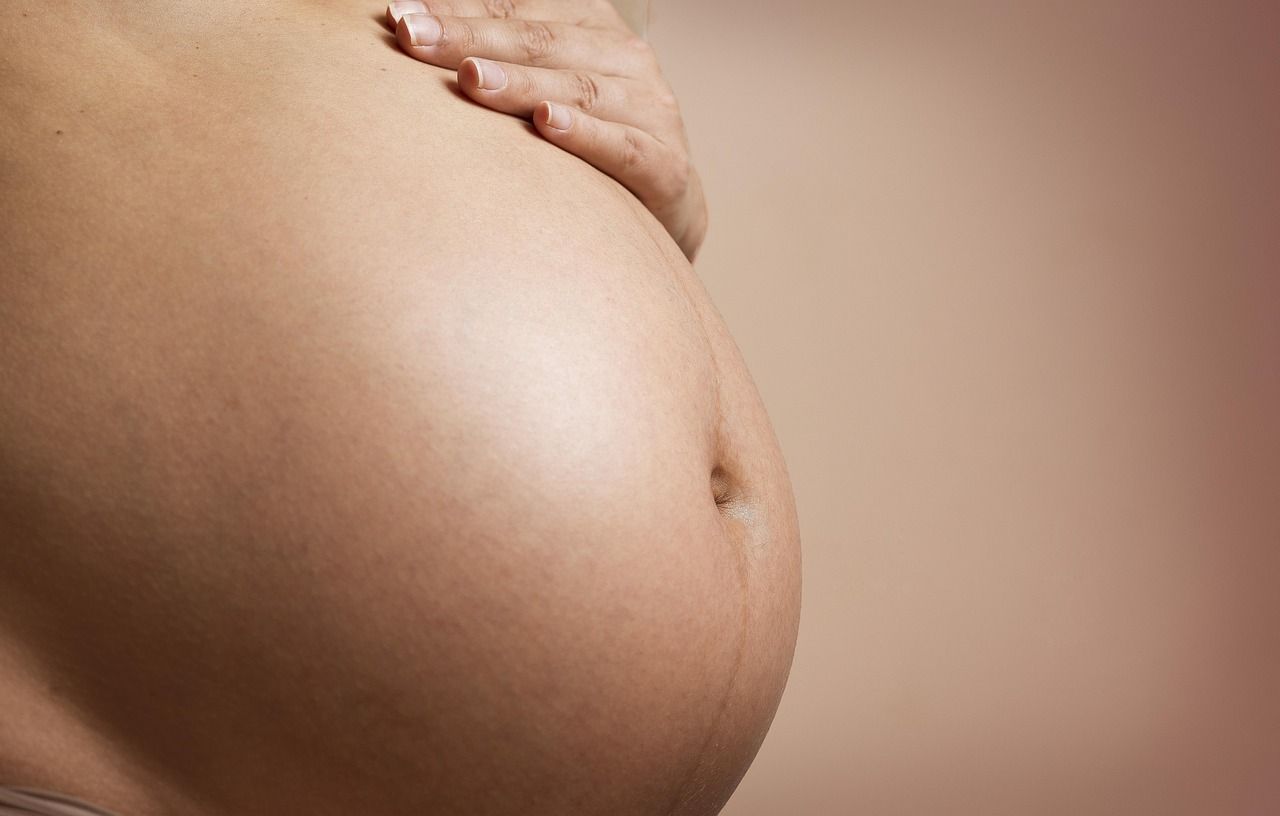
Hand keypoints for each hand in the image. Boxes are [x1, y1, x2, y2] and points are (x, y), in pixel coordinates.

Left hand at [385, 0, 707, 261]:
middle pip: (542, 42)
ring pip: (579, 88)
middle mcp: (627, 60)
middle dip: (473, 39)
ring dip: (521, 82)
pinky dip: (586, 134)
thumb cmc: (585, 147)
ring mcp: (652, 111)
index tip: (399, 15)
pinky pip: (624, 148)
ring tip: (470, 78)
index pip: (519, 11)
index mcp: (593, 28)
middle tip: (414, 39)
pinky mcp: (668, 168)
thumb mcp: (543, 91)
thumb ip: (496, 59)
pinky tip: (546, 124)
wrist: (666, 208)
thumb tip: (412, 28)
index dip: (460, 10)